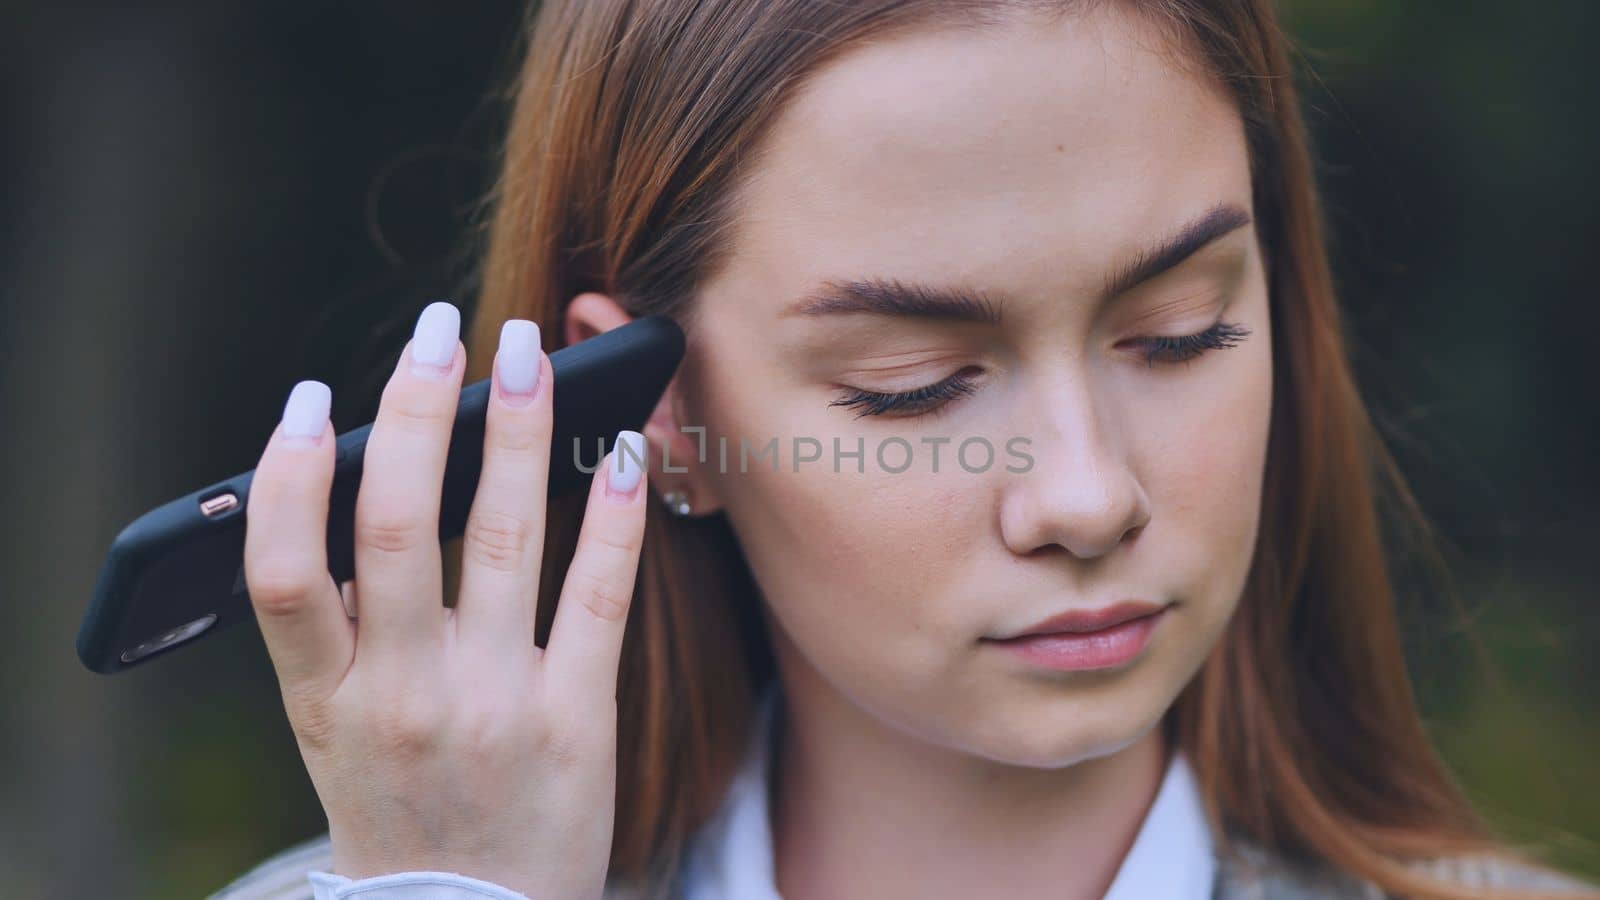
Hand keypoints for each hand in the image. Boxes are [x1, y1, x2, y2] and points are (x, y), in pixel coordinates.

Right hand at [243, 301, 647, 899]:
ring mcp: (494, 707)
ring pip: (501, 538)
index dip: (289, 475)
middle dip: (417, 412)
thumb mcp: (336, 732)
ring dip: (515, 431)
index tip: (314, 400)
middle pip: (397, 528)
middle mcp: (403, 698)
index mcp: (325, 700)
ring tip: (526, 353)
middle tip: (437, 330)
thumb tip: (348, 488)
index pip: (281, 572)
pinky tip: (620, 448)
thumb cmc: (401, 808)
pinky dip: (610, 511)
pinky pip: (598, 593)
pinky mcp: (577, 720)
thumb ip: (336, 628)